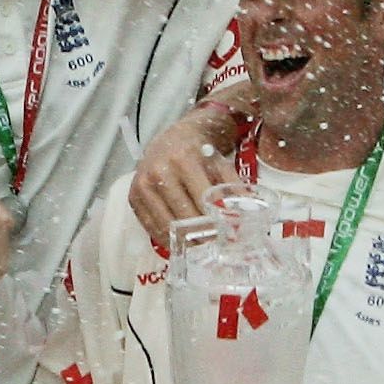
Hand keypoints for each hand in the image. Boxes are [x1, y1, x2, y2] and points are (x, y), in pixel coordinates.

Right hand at [129, 98, 247, 249]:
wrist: (171, 137)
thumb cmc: (199, 153)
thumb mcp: (220, 164)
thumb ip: (234, 188)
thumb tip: (251, 213)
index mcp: (184, 159)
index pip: (201, 201)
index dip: (215, 222)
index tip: (227, 235)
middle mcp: (159, 170)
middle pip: (183, 216)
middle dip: (201, 234)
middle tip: (214, 244)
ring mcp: (142, 184)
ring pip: (165, 225)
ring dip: (183, 241)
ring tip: (199, 246)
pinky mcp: (133, 196)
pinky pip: (149, 226)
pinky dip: (166, 238)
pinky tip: (180, 242)